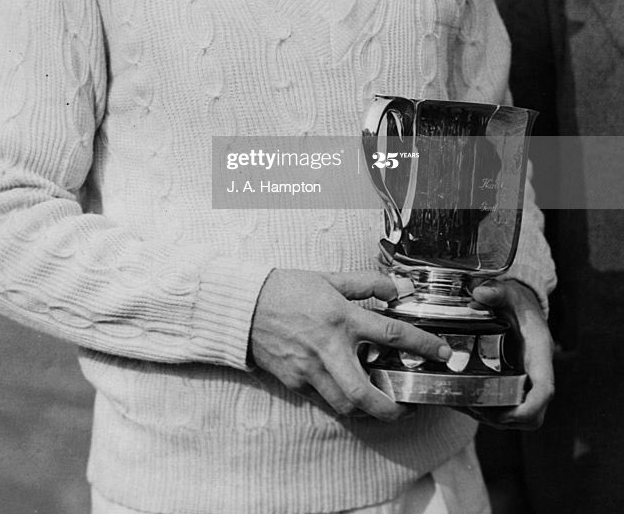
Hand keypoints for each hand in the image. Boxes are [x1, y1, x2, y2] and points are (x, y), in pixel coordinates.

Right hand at [249, 268, 452, 420]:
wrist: (244, 305)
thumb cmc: (287, 288)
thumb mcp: (329, 278)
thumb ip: (365, 283)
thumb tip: (395, 288)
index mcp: (341, 318)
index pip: (391, 334)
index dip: (422, 346)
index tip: (442, 353)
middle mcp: (329, 348)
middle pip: (366, 393)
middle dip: (392, 408)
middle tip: (409, 407)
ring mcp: (310, 369)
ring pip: (345, 405)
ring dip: (367, 410)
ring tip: (381, 403)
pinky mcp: (295, 381)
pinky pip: (323, 398)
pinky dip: (339, 400)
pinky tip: (347, 392)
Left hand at [460, 278, 554, 428]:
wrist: (522, 304)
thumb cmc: (517, 300)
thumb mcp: (507, 292)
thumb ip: (495, 291)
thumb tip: (478, 293)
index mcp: (539, 353)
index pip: (544, 389)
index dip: (529, 407)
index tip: (508, 413)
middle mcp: (537, 371)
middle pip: (533, 412)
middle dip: (507, 418)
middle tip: (477, 410)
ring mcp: (527, 380)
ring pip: (521, 416)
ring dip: (497, 419)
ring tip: (469, 407)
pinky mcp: (517, 383)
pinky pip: (510, 407)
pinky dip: (492, 412)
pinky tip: (467, 401)